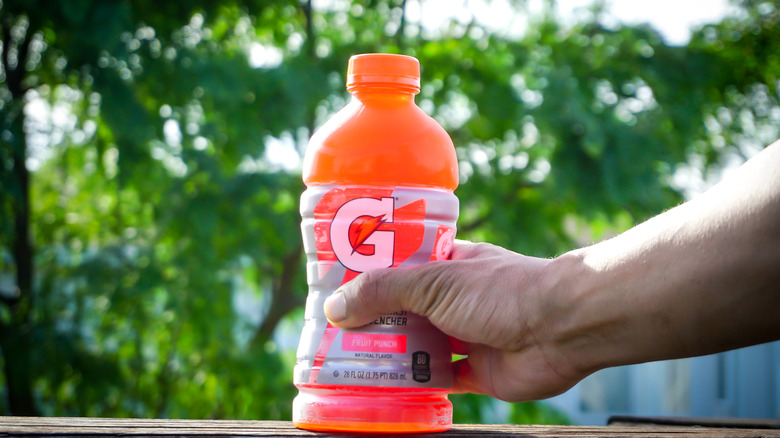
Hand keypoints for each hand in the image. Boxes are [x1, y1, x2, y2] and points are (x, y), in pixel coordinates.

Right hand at [323, 240, 588, 401]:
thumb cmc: (501, 291)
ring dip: (389, 354)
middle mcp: (454, 300)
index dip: (367, 278)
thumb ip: (384, 291)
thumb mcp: (434, 281)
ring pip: (417, 346)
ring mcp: (465, 336)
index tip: (334, 289)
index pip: (398, 268)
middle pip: (403, 311)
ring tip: (348, 363)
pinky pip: (439, 380)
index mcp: (446, 266)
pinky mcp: (476, 371)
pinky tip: (387, 389)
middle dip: (372, 322)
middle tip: (332, 334)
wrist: (560, 328)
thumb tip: (335, 307)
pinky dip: (417, 385)